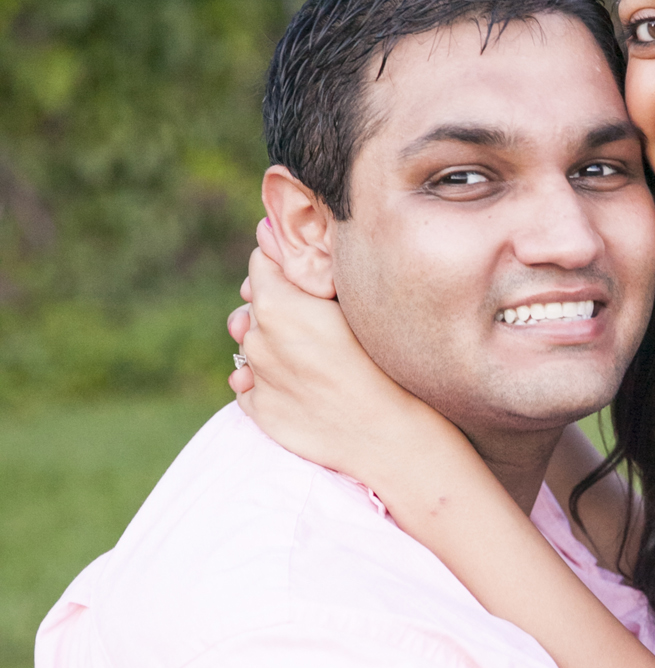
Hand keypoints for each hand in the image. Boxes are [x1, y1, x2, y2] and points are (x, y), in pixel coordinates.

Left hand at [225, 230, 430, 481]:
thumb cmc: (384, 362)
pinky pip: (252, 387)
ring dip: (272, 346)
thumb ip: (308, 266)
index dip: (284, 265)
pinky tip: (304, 388)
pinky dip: (270, 384)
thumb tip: (268, 232)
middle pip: (255, 305)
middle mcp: (256, 339)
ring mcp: (256, 379)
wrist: (390, 435)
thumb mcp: (352, 301)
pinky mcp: (260, 413)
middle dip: (277, 307)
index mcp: (275, 303)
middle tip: (316, 323)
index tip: (304, 277)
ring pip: (252, 347)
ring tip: (313, 360)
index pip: (261, 262)